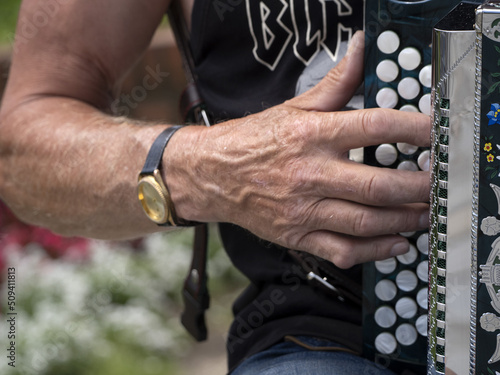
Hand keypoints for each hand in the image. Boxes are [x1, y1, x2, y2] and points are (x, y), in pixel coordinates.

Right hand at [167, 31, 429, 268]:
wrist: (212, 174)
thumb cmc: (253, 140)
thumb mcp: (294, 107)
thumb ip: (335, 83)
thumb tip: (360, 49)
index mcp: (311, 135)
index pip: (375, 127)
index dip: (414, 129)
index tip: (435, 134)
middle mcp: (309, 173)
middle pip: (378, 184)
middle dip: (419, 187)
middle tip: (437, 183)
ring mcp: (303, 209)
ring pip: (366, 221)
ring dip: (404, 220)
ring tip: (425, 213)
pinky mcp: (297, 235)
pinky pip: (343, 250)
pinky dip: (375, 250)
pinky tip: (396, 242)